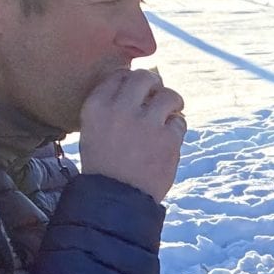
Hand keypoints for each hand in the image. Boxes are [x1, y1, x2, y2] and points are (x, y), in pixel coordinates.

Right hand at [78, 68, 185, 201]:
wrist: (115, 199)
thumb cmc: (103, 165)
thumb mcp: (93, 130)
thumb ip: (111, 106)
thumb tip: (137, 84)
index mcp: (97, 106)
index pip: (119, 75)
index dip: (131, 79)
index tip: (137, 90)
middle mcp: (120, 110)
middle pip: (145, 77)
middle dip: (154, 83)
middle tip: (157, 94)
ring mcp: (146, 124)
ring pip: (168, 95)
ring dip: (173, 101)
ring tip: (171, 110)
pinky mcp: (168, 139)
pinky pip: (180, 121)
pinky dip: (177, 127)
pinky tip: (169, 137)